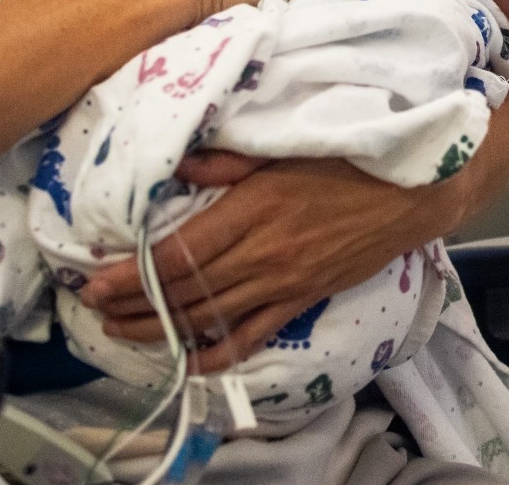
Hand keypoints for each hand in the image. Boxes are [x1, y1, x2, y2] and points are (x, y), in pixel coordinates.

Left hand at [77, 155, 463, 373]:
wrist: (416, 190)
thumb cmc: (352, 157)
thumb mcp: (287, 145)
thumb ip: (228, 161)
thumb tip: (176, 166)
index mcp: (255, 210)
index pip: (180, 252)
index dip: (133, 274)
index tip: (95, 281)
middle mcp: (264, 254)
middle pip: (186, 289)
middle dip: (133, 304)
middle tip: (92, 308)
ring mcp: (285, 283)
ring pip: (210, 316)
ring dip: (161, 329)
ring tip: (120, 331)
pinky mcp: (303, 298)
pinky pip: (253, 335)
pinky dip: (218, 353)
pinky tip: (189, 361)